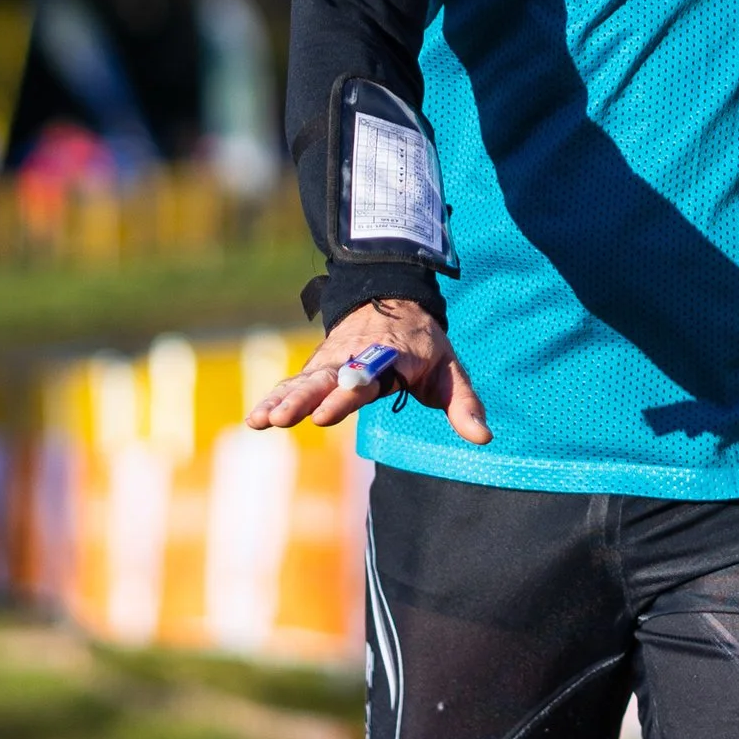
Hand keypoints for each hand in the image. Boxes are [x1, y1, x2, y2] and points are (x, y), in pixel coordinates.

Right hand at [247, 298, 493, 445]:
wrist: (392, 300)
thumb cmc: (424, 345)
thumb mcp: (451, 369)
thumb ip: (464, 403)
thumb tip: (483, 437)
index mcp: (390, 356)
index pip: (366, 377)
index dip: (345, 394)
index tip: (324, 415)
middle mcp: (355, 357)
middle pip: (327, 378)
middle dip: (304, 399)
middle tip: (285, 419)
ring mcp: (332, 361)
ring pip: (305, 380)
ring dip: (282, 400)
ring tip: (261, 421)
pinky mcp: (317, 368)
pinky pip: (293, 384)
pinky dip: (274, 398)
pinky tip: (255, 419)